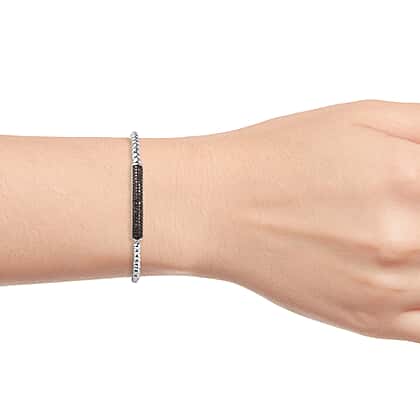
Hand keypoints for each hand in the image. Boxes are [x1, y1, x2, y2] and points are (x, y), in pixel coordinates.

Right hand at [194, 100, 419, 342]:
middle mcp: (406, 239)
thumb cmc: (278, 157)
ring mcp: (388, 288)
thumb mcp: (361, 116)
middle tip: (402, 210)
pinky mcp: (369, 320)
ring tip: (390, 232)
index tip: (417, 190)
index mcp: (410, 177)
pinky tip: (405, 273)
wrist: (217, 207)